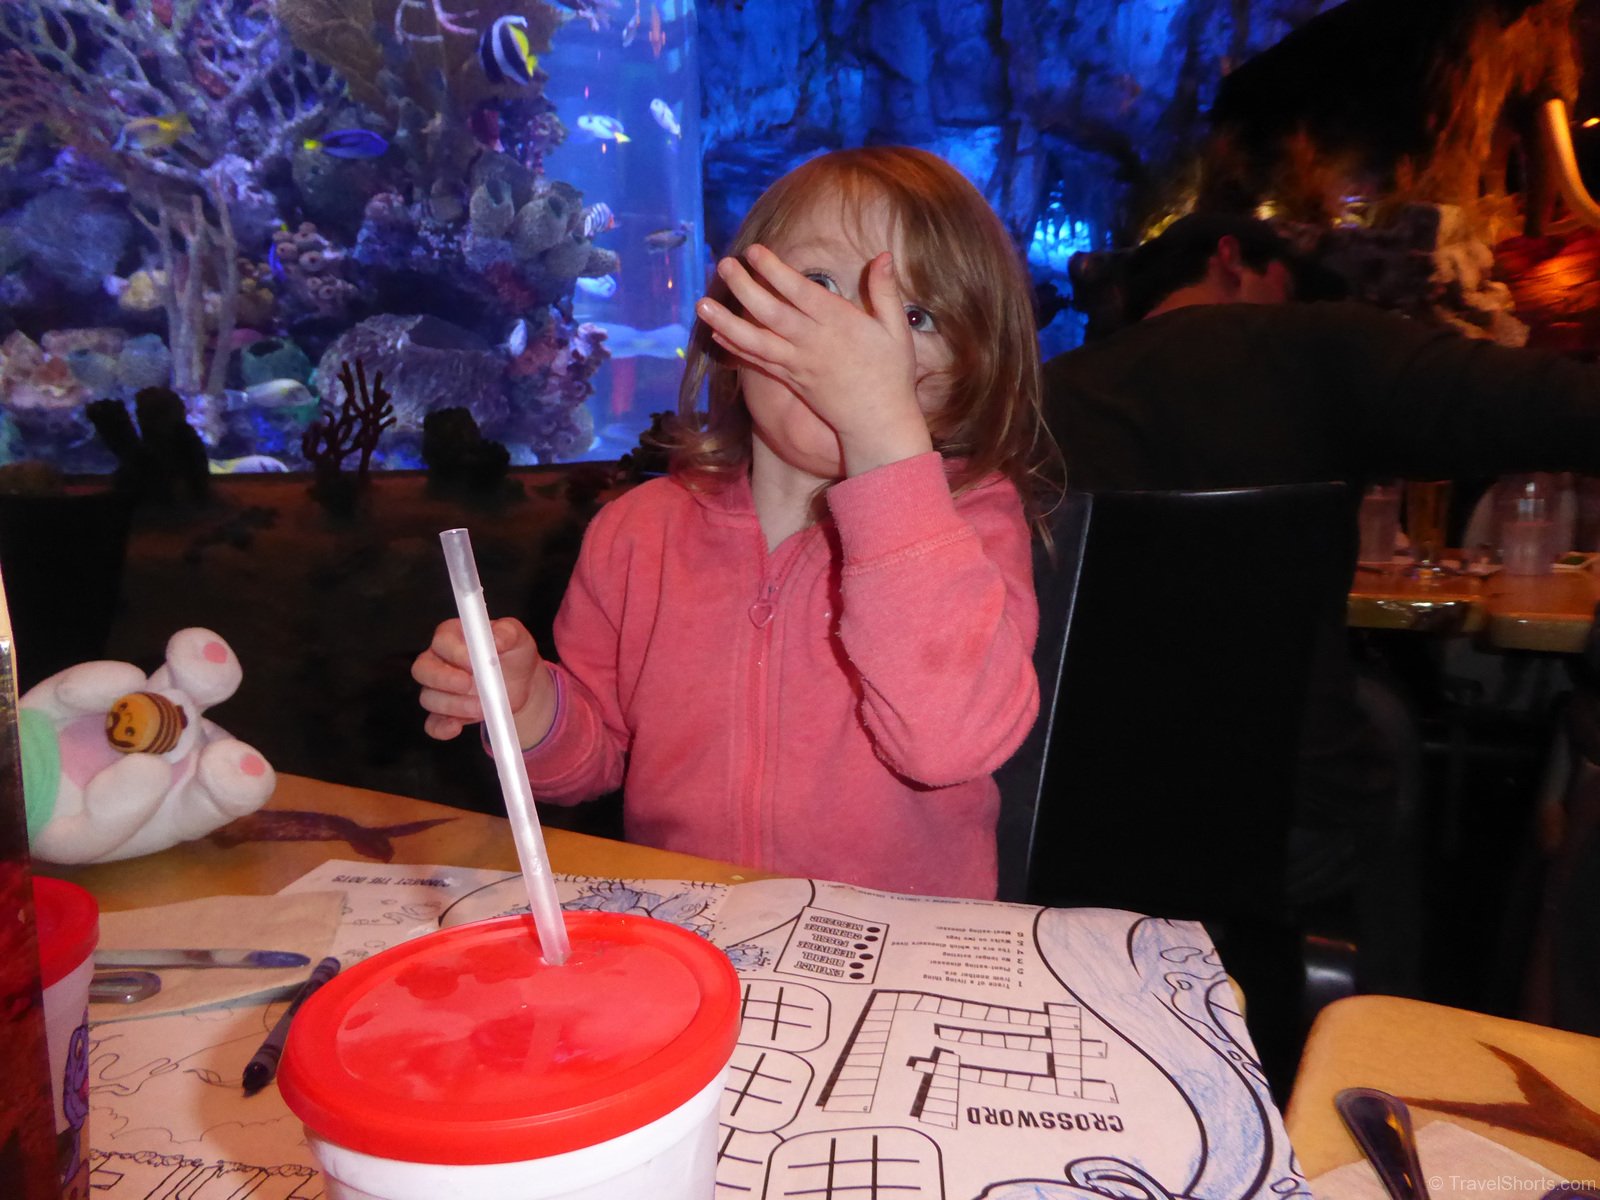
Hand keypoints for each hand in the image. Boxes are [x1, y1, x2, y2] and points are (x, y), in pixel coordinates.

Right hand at [411, 617, 554, 746]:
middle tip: (469, 685)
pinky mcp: (445, 713)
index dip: (455, 652)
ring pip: (429, 698)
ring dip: (455, 705)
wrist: (522, 684)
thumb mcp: (517, 638)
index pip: (441, 640)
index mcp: (453, 636)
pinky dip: (442, 728)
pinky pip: (433, 724)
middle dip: (445, 680)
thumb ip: (508, 633)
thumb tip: (497, 639)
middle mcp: (439, 661)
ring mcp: (439, 689)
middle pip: (423, 669)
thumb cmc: (513, 654)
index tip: (474, 661)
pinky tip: (456, 727)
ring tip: (482, 706)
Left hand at [696, 244, 933, 473]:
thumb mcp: (896, 330)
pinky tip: (716, 335)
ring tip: (701, 304)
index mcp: (838, 324)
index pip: (799, 292)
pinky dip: (736, 349)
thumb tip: (882, 255)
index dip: (774, 271)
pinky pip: (757, 363)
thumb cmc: (890, 374)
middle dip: (744, 288)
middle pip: (770, 313)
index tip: (754, 251)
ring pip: (755, 341)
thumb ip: (885, 291)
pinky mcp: (790, 379)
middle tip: (723, 264)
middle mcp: (811, 342)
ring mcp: (797, 363)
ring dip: (726, 322)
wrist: (877, 422)